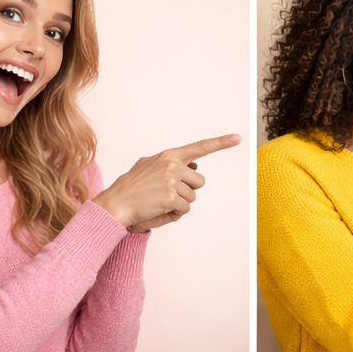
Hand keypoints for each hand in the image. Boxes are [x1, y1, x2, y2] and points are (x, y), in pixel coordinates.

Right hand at [92, 134, 240, 231]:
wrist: (115, 204)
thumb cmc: (129, 188)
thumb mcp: (146, 167)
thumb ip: (169, 164)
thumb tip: (193, 167)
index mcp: (168, 156)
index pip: (198, 148)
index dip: (220, 143)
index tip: (237, 138)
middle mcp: (172, 165)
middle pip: (198, 182)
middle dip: (186, 191)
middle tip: (165, 194)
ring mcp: (172, 180)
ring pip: (191, 197)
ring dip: (179, 203)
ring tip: (158, 202)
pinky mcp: (171, 197)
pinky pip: (184, 209)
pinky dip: (173, 213)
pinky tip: (158, 209)